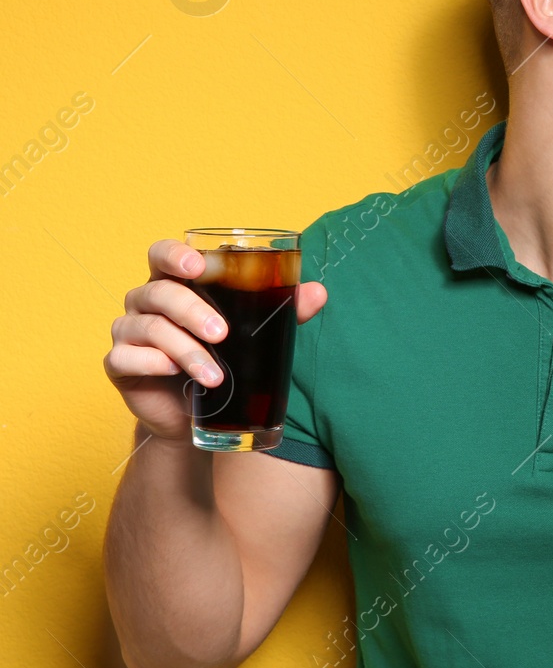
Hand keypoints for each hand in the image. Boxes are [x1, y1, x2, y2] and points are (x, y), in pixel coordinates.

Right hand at [105, 240, 327, 444]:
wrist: (196, 412)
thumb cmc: (223, 358)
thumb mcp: (253, 333)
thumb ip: (284, 310)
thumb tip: (318, 292)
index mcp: (176, 283)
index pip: (162, 255)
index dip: (175, 255)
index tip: (198, 266)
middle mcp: (146, 302)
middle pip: (159, 292)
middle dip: (192, 310)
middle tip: (222, 334)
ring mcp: (129, 331)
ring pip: (150, 327)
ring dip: (186, 349)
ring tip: (215, 374)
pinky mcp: (119, 364)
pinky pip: (125, 357)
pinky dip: (152, 363)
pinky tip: (173, 372)